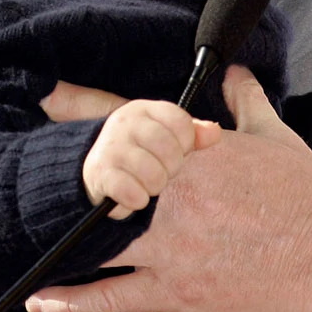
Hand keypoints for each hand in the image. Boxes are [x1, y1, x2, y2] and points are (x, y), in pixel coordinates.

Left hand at [28, 66, 311, 311]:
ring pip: (96, 236)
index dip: (85, 109)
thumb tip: (233, 73)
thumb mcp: (278, 140)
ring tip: (17, 229)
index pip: (130, 122)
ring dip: (56, 234)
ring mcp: (170, 244)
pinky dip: (73, 301)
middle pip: (100, 175)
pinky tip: (41, 298)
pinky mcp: (176, 290)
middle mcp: (174, 194)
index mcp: (196, 152)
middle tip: (15, 159)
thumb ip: (247, 103)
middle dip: (58, 167)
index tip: (51, 97)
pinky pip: (112, 297)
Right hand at [82, 100, 220, 218]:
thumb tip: (214, 132)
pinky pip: (134, 194)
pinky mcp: (100, 174)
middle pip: (170, 151)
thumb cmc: (139, 153)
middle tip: (158, 171)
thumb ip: (193, 134)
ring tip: (143, 183)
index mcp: (143, 109)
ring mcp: (110, 148)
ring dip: (153, 187)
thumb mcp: (166, 137)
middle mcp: (124, 123)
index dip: (185, 144)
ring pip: (154, 176)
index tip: (175, 150)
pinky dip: (137, 201)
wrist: (97, 172)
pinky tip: (131, 195)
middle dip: (170, 169)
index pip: (182, 123)